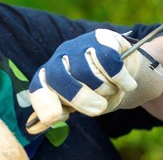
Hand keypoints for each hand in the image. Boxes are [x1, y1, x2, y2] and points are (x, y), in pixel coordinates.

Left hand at [27, 29, 162, 133]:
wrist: (125, 71)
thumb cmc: (97, 91)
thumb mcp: (78, 104)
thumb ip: (60, 111)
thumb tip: (36, 126)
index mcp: (51, 75)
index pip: (39, 86)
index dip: (44, 102)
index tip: (54, 117)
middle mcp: (61, 56)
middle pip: (60, 77)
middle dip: (80, 98)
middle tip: (98, 109)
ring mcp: (80, 44)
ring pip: (86, 71)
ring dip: (105, 89)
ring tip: (111, 90)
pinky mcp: (101, 37)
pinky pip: (109, 61)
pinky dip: (120, 78)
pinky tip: (127, 84)